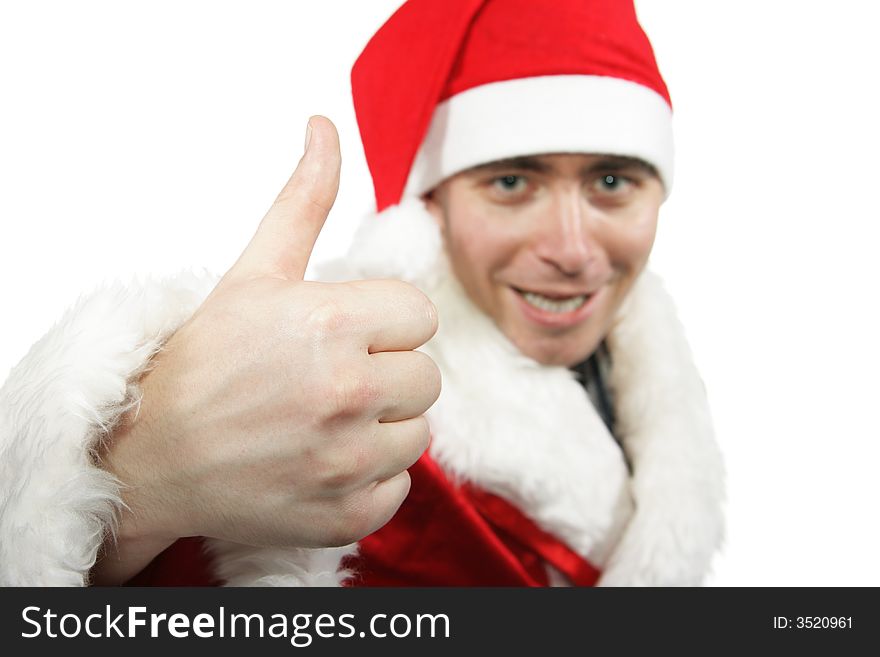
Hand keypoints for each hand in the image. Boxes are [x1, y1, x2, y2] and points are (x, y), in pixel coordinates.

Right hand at [94, 117, 439, 581]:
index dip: (383, 324)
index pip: (419, 315)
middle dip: (386, 372)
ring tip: (323, 421)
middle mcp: (347, 391)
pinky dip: (368, 479)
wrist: (151, 455)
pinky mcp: (345, 513)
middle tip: (328, 379)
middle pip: (425, 375)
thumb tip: (324, 126)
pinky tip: (321, 462)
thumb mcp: (253, 272)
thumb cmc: (204, 362)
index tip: (342, 334)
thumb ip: (303, 200)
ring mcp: (347, 460)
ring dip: (381, 426)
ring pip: (418, 432)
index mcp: (331, 322)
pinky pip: (397, 488)